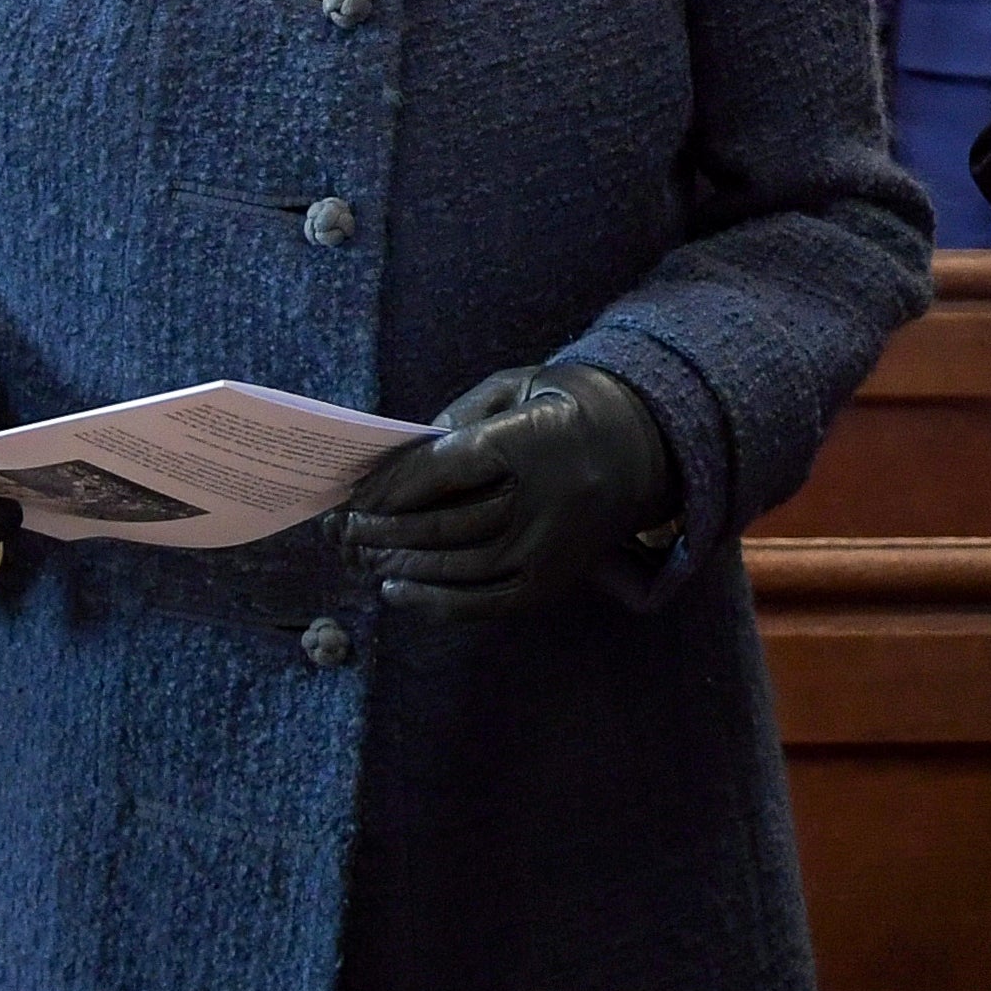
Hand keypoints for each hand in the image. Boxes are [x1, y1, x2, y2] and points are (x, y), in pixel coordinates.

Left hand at [338, 364, 673, 622]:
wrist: (647, 444)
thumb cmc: (567, 405)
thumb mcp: (515, 388)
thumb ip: (457, 421)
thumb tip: (397, 466)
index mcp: (536, 440)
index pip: (447, 468)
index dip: (393, 484)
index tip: (354, 494)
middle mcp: (548, 501)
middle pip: (449, 523)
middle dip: (385, 528)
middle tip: (343, 530)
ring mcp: (554, 548)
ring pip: (462, 567)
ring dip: (402, 564)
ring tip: (360, 556)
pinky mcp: (556, 580)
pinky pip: (488, 602)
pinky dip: (437, 603)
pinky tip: (397, 589)